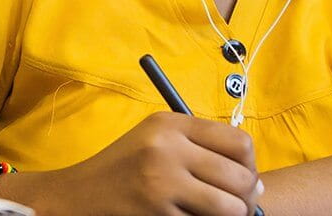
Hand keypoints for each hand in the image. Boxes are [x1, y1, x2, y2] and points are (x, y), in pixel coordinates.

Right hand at [0, 112, 262, 214]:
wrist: (75, 197)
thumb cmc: (121, 170)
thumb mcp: (154, 141)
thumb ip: (198, 148)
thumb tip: (256, 182)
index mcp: (169, 125)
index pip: (238, 142)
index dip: (250, 165)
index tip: (244, 178)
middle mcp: (166, 149)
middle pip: (240, 177)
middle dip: (245, 197)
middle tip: (237, 205)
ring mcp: (161, 185)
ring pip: (230, 208)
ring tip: (217, 215)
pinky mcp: (157, 215)